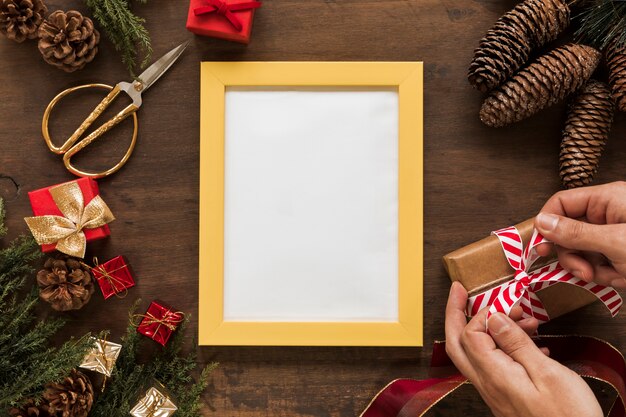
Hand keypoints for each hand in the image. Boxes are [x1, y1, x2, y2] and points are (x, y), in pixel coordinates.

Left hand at [445, 282, 601, 416]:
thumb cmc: (568, 416)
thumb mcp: (547, 373)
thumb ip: (516, 343)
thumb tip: (494, 318)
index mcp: (494, 374)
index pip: (470, 333)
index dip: (483, 313)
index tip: (505, 302)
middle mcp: (487, 383)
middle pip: (457, 343)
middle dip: (455, 314)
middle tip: (459, 292)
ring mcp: (493, 391)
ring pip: (475, 353)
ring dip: (490, 329)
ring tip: (523, 319)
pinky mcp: (503, 396)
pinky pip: (493, 365)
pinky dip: (503, 346)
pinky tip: (530, 342)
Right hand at [534, 181, 625, 288]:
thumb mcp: (616, 242)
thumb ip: (576, 233)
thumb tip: (541, 222)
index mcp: (607, 199)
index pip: (561, 203)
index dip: (547, 224)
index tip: (541, 248)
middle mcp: (608, 214)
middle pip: (568, 232)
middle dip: (574, 256)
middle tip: (583, 271)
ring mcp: (614, 234)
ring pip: (582, 251)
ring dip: (591, 269)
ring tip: (613, 276)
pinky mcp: (621, 252)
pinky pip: (598, 263)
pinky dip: (606, 275)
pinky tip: (623, 277)